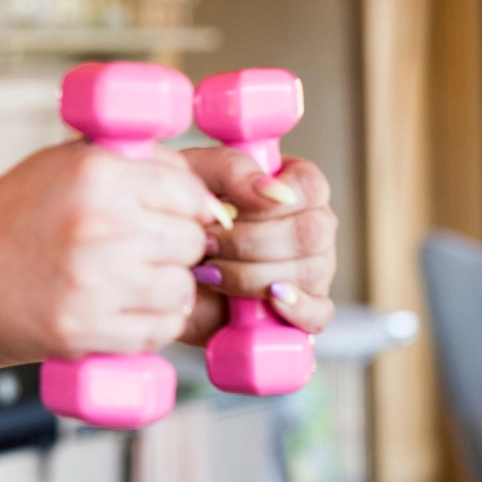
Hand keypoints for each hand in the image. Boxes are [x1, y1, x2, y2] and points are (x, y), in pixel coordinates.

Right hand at [0, 141, 218, 360]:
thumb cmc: (23, 210)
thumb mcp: (75, 162)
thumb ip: (145, 165)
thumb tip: (215, 203)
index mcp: (97, 174)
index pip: (190, 195)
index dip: (185, 207)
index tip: (168, 215)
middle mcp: (98, 226)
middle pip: (192, 243)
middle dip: (175, 246)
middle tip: (142, 247)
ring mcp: (92, 283)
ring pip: (181, 289)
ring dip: (165, 286)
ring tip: (129, 277)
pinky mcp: (84, 330)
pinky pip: (159, 329)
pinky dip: (151, 320)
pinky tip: (122, 303)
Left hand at [177, 148, 337, 344]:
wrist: (163, 264)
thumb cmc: (186, 212)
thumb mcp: (196, 176)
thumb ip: (231, 169)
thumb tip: (271, 191)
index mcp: (294, 187)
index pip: (310, 187)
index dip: (272, 199)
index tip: (231, 209)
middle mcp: (312, 225)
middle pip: (311, 232)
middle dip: (249, 241)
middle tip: (207, 243)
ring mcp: (314, 268)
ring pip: (309, 272)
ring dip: (251, 274)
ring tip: (210, 271)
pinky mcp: (306, 308)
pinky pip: (319, 313)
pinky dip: (295, 309)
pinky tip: (268, 300)